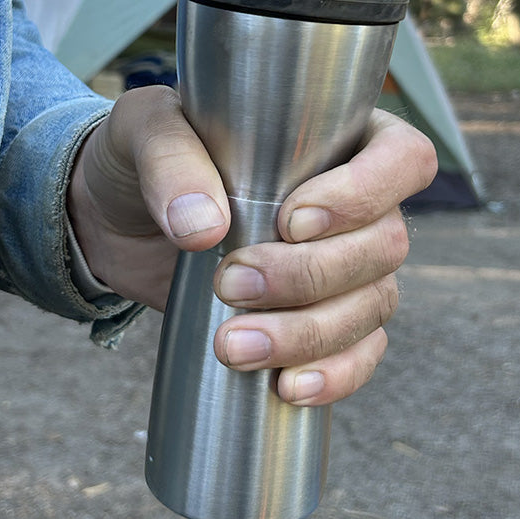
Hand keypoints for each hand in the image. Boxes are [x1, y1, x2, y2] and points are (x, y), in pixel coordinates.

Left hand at [66, 86, 437, 404]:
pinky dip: (332, 375)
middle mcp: (360, 203)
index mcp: (340, 137)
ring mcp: (348, 267)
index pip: (403, 158)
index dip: (366, 193)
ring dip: (309, 333)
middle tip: (230, 283)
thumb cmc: (145, 155)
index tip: (291, 221)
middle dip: (311, 275)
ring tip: (234, 346)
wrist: (116, 221)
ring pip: (373, 306)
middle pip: (385, 245)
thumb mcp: (143, 131)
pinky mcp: (321, 320)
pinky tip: (286, 387)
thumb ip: (170, 161)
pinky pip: (358, 355)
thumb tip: (204, 228)